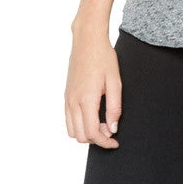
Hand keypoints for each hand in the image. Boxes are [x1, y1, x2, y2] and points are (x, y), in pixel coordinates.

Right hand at [65, 25, 121, 146]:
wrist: (87, 41)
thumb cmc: (103, 58)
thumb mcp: (115, 82)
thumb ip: (114, 108)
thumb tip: (113, 128)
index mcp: (86, 99)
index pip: (92, 133)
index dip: (105, 142)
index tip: (115, 141)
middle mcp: (73, 101)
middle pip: (80, 136)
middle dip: (97, 138)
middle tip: (110, 128)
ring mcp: (67, 99)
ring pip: (72, 131)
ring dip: (87, 132)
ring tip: (102, 122)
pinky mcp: (66, 96)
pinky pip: (68, 119)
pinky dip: (79, 124)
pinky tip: (92, 115)